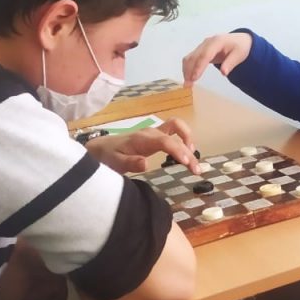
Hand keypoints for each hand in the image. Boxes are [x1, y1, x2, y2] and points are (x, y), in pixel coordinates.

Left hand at [84, 118, 198, 173]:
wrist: (102, 148)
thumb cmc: (109, 157)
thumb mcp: (116, 163)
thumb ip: (130, 163)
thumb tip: (146, 164)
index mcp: (142, 140)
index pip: (165, 141)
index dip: (177, 150)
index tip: (186, 162)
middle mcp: (151, 133)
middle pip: (175, 138)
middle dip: (188, 153)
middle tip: (196, 170)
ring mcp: (155, 132)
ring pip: (178, 129)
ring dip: (189, 141)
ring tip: (194, 161)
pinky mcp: (157, 135)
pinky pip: (175, 131)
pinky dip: (184, 139)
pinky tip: (187, 154)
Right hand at [182, 32, 251, 86]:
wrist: (239, 40)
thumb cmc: (240, 47)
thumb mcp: (239, 54)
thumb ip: (230, 63)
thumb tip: (224, 73)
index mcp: (217, 42)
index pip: (205, 55)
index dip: (199, 66)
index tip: (194, 78)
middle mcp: (207, 43)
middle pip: (194, 56)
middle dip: (190, 71)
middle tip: (188, 85)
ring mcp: (202, 46)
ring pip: (190, 58)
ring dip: (186, 70)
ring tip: (187, 84)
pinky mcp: (200, 51)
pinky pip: (191, 59)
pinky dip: (188, 68)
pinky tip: (188, 78)